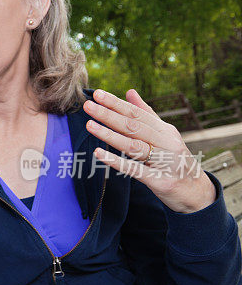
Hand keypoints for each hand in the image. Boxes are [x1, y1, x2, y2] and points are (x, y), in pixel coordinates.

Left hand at [84, 88, 215, 212]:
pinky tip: (98, 154)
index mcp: (165, 131)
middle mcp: (166, 143)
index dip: (117, 103)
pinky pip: (134, 170)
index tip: (97, 94)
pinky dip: (116, 161)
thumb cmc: (175, 161)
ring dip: (109, 135)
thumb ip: (146, 114)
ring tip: (90, 125)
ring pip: (133, 145)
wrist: (196, 192)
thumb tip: (130, 92)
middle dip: (109, 115)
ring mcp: (164, 162)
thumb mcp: (164, 135)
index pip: (137, 114)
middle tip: (88, 105)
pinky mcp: (158, 181)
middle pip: (134, 127)